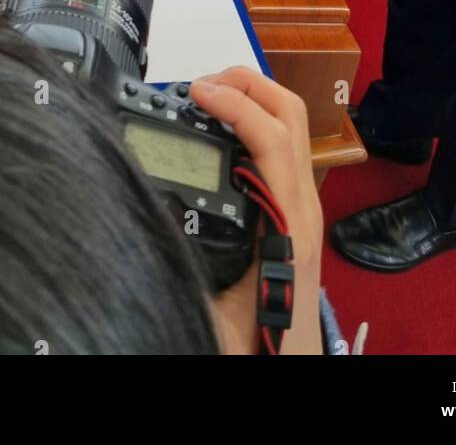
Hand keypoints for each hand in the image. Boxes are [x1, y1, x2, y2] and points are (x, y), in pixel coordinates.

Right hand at [190, 68, 323, 355]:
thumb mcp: (215, 314)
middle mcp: (304, 206)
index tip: (195, 92)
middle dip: (247, 83)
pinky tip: (221, 131)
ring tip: (207, 96)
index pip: (273, 140)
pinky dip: (253, 121)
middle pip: (291, 115)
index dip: (236, 104)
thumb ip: (186, 274)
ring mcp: (304, 204)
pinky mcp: (296, 209)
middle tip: (199, 83)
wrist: (291, 372)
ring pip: (291, 126)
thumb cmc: (261, 348)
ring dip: (251, 97)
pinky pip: (283, 146)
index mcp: (289, 224)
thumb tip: (150, 229)